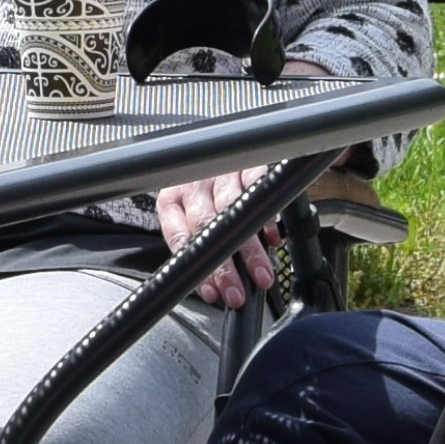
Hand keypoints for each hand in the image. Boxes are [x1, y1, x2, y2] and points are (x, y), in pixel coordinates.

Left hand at [149, 170, 279, 303]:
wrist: (222, 150)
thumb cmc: (205, 191)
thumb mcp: (189, 213)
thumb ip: (198, 245)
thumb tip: (213, 288)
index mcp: (171, 199)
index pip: (180, 237)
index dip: (197, 267)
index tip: (213, 293)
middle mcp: (193, 184)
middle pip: (206, 227)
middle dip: (223, 266)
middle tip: (236, 293)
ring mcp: (220, 172)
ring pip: (232, 213)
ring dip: (249, 249)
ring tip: (261, 275)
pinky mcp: (247, 164)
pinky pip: (256, 192)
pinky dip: (267, 219)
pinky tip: (273, 239)